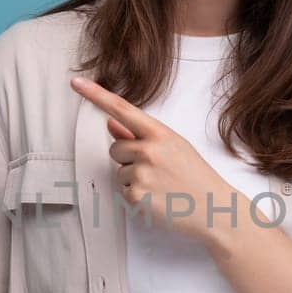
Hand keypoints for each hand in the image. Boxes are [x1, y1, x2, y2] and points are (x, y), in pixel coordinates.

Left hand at [71, 75, 235, 243]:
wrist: (215, 209)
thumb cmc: (196, 176)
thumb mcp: (173, 148)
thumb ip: (140, 135)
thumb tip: (111, 123)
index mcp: (160, 134)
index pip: (121, 109)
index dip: (96, 95)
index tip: (76, 83)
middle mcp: (148, 151)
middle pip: (115, 149)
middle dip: (128, 159)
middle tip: (157, 171)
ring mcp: (141, 174)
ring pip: (119, 173)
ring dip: (134, 180)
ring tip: (161, 187)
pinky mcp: (136, 197)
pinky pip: (124, 193)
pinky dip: (137, 198)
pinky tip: (158, 200)